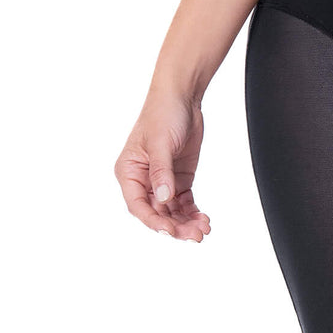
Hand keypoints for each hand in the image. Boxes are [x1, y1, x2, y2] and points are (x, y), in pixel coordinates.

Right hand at [115, 90, 211, 241]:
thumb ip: (161, 172)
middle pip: (157, 212)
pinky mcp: (178, 178)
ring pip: (171, 211)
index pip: (137, 205)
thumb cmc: (162, 114)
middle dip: (175, 226)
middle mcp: (143, 180)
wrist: (182, 97)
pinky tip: (203, 219)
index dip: (153, 221)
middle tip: (194, 235)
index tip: (169, 230)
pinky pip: (184, 202)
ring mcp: (162, 181)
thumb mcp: (160, 143)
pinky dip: (193, 212)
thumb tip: (163, 199)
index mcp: (129, 172)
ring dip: (186, 222)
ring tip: (203, 229)